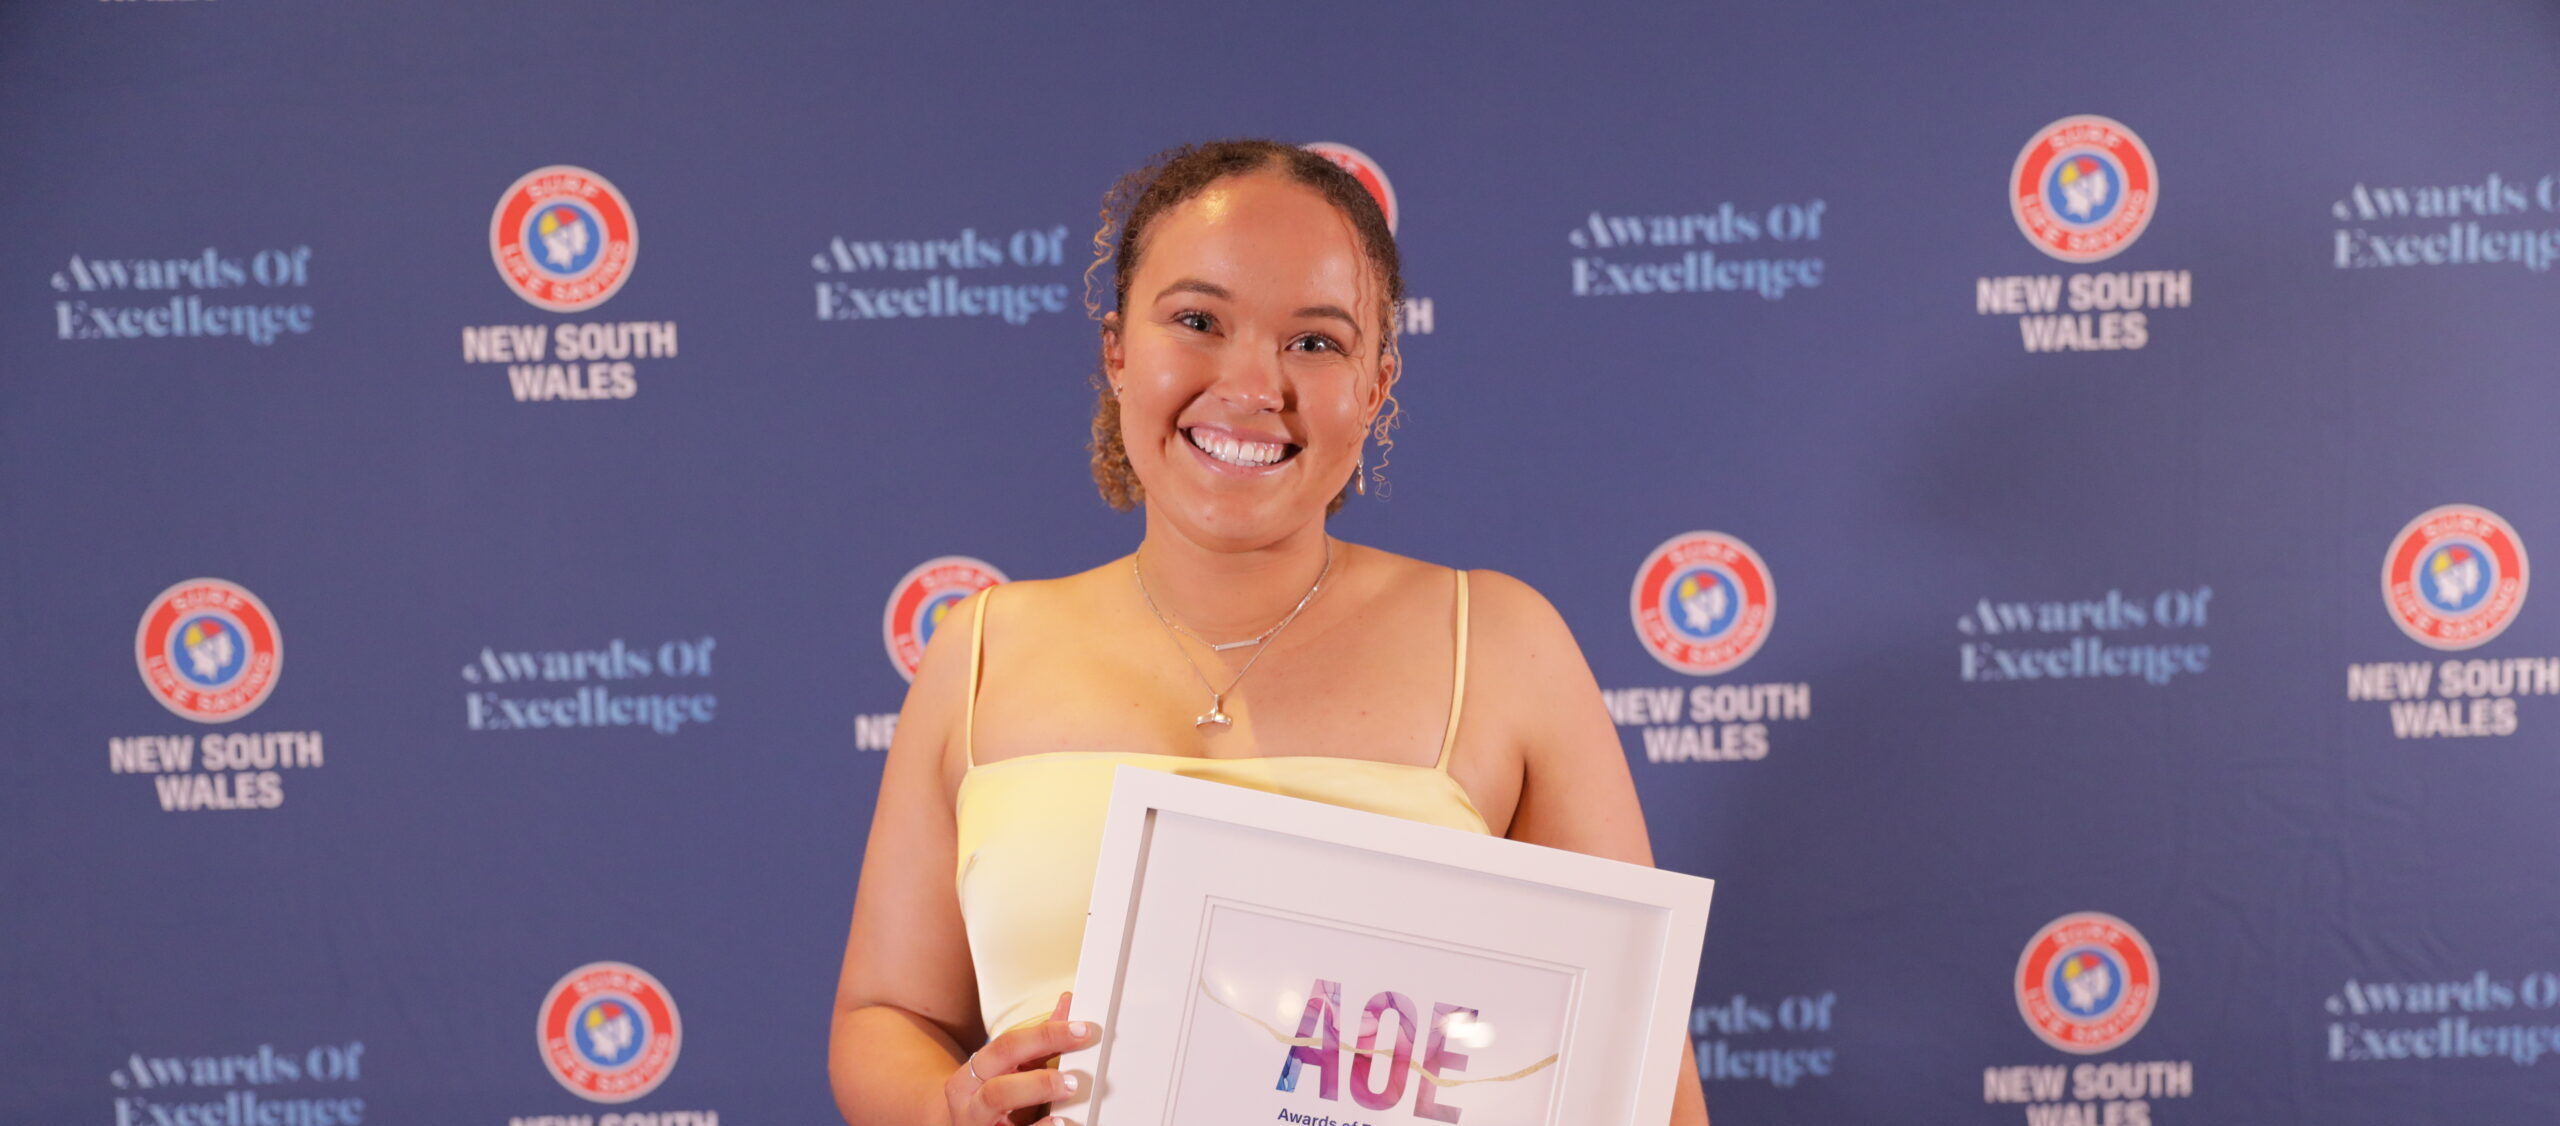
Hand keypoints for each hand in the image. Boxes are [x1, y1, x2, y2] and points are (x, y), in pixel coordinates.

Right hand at [943, 991, 1099, 1125]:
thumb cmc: (990, 1101)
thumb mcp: (1009, 1071)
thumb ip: (1039, 1042)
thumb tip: (1067, 1002)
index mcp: (973, 1072)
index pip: (1007, 1045)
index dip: (1046, 1035)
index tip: (1081, 1031)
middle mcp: (968, 1098)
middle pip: (999, 1072)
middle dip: (1039, 1073)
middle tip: (1074, 1076)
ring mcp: (975, 1123)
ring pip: (996, 1100)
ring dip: (1035, 1091)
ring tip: (1068, 1091)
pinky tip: (1058, 1123)